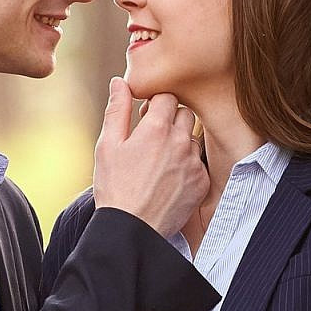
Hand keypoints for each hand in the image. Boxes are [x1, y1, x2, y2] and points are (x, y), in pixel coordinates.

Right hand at [92, 76, 207, 237]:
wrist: (132, 228)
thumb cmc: (115, 187)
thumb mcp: (108, 145)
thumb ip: (117, 109)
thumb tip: (119, 82)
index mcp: (157, 128)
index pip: (168, 97)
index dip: (156, 105)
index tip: (146, 118)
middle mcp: (180, 141)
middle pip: (185, 113)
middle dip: (171, 120)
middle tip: (153, 138)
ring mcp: (194, 162)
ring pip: (192, 139)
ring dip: (179, 143)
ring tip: (159, 163)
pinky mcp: (202, 182)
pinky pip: (198, 163)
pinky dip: (186, 167)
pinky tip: (169, 179)